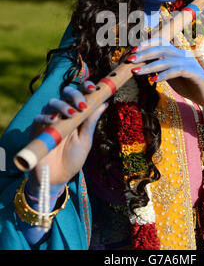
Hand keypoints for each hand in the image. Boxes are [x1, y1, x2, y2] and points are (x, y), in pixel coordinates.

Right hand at [27, 81, 107, 196]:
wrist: (57, 178)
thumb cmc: (73, 159)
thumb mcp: (85, 140)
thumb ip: (91, 121)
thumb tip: (104, 103)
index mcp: (76, 113)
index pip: (80, 93)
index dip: (86, 87)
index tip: (93, 89)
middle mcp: (62, 113)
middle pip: (66, 93)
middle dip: (75, 95)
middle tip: (82, 105)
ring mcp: (49, 120)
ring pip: (52, 102)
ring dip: (62, 106)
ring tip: (71, 114)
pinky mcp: (37, 130)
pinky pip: (39, 118)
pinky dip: (46, 117)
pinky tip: (53, 121)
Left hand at [128, 37, 203, 108]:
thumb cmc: (188, 86)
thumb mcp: (171, 77)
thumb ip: (160, 70)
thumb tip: (143, 66)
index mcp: (177, 54)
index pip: (161, 43)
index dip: (147, 44)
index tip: (133, 50)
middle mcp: (183, 55)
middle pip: (162, 49)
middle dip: (144, 54)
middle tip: (130, 59)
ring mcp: (189, 63)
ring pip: (166, 60)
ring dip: (149, 66)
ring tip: (136, 71)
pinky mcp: (194, 73)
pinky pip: (176, 71)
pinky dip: (164, 74)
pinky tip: (153, 80)